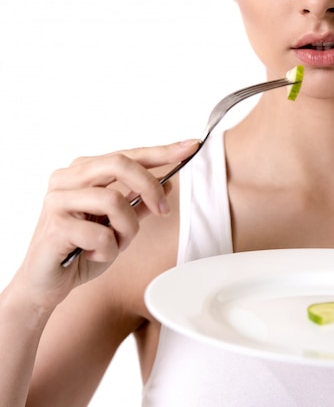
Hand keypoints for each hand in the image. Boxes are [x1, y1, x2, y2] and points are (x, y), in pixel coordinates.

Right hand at [12, 139, 198, 310]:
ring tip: (113, 244)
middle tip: (164, 210)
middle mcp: (67, 178)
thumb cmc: (81, 251)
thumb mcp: (119, 226)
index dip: (162, 151)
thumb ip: (140, 204)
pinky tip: (92, 255)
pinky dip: (108, 250)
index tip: (192, 146)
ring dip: (126, 230)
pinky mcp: (55, 225)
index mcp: (83, 172)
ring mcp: (57, 199)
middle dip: (149, 187)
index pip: (128, 155)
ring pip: (113, 200)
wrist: (47, 284)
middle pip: (120, 164)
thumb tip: (168, 185)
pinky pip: (101, 235)